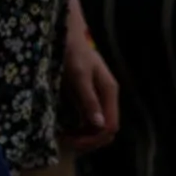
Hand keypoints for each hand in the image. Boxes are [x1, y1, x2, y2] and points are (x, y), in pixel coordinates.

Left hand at [60, 0, 118, 153]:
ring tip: (64, 137)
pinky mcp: (88, 99)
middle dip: (89, 141)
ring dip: (83, 138)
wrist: (65, 34)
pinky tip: (65, 129)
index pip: (110, 126)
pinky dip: (79, 130)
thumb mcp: (78, 75)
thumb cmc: (72, 51)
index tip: (72, 140)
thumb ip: (88, 99)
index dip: (93, 139)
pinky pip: (88, 122)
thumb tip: (99, 124)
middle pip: (106, 131)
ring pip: (98, 129)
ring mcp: (98, 99)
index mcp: (109, 91)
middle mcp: (107, 97)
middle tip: (66, 140)